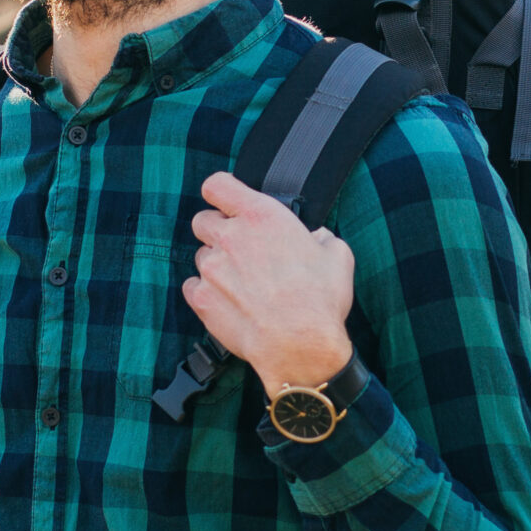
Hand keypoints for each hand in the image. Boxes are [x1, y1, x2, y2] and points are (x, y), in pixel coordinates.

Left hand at [181, 171, 354, 396]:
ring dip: (215, 263)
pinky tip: (229, 302)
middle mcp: (231, 236)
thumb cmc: (320, 301)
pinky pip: (193, 286)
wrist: (299, 346)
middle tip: (239, 248)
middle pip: (203, 220)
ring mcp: (211, 268)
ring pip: (201, 255)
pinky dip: (206, 291)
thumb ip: (320, 237)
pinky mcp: (202, 298)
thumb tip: (316, 238)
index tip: (228, 201)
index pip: (218, 185)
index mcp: (261, 216)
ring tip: (241, 283)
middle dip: (217, 230)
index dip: (221, 192)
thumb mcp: (337, 255)